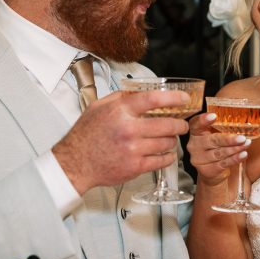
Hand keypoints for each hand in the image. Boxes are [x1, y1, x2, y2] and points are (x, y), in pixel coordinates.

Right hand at [53, 89, 189, 193]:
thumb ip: (120, 98)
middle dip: (180, 124)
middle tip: (182, 124)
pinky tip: (165, 153)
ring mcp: (133, 149)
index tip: (184, 99)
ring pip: (167, 143)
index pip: (154, 99)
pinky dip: (168, 157)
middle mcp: (129, 129)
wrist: (75, 163)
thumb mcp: (98, 107)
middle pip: (168, 124)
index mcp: (120, 111)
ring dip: (172, 141)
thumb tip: (140, 91)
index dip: (174, 98)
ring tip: (169, 139)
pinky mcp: (136, 166)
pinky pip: (162, 160)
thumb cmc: (86, 136)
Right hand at [186, 112, 249, 186]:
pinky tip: (243, 154)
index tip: (214, 116)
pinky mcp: (206, 170)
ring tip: (246, 144)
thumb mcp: (215, 136)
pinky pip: (223, 164)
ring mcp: (199, 159)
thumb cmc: (216, 149)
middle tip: (242, 138)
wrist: (212, 173)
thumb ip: (222, 128)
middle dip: (228, 139)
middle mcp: (194, 145)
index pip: (196, 124)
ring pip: (219, 153)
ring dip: (235, 149)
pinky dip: (234, 159)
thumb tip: (242, 120)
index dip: (203, 120)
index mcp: (195, 133)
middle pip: (211, 140)